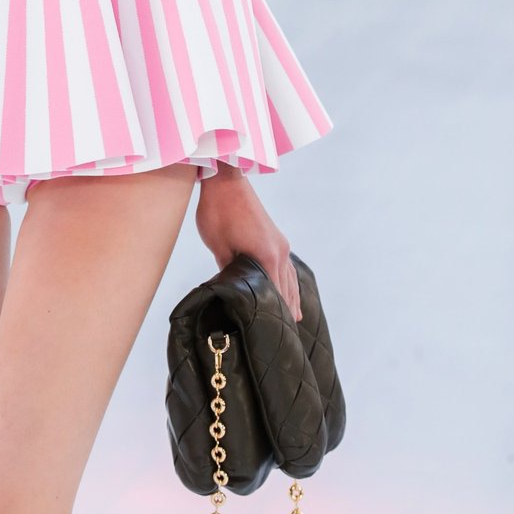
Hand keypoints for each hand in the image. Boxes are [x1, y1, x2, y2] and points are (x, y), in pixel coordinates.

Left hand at [195, 169, 302, 320]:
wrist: (225, 178)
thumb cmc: (218, 210)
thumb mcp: (219, 246)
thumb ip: (230, 271)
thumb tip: (232, 291)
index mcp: (267, 257)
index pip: (276, 295)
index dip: (276, 315)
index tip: (277, 335)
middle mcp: (280, 252)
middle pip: (287, 289)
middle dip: (286, 311)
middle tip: (287, 335)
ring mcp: (280, 243)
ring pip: (290, 277)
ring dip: (291, 297)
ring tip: (294, 319)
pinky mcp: (275, 237)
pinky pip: (286, 265)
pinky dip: (289, 280)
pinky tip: (289, 288)